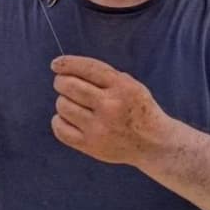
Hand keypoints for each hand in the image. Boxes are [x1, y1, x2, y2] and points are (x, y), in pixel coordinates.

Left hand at [50, 55, 172, 166]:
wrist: (153, 143)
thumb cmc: (137, 108)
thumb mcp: (131, 85)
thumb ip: (104, 76)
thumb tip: (67, 69)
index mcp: (122, 87)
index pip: (87, 68)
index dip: (67, 63)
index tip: (56, 64)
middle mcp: (110, 106)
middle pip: (69, 86)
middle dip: (61, 82)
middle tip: (63, 84)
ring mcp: (99, 128)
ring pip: (63, 106)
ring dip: (63, 101)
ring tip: (73, 104)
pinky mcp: (91, 146)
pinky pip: (60, 129)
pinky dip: (59, 120)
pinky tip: (68, 118)